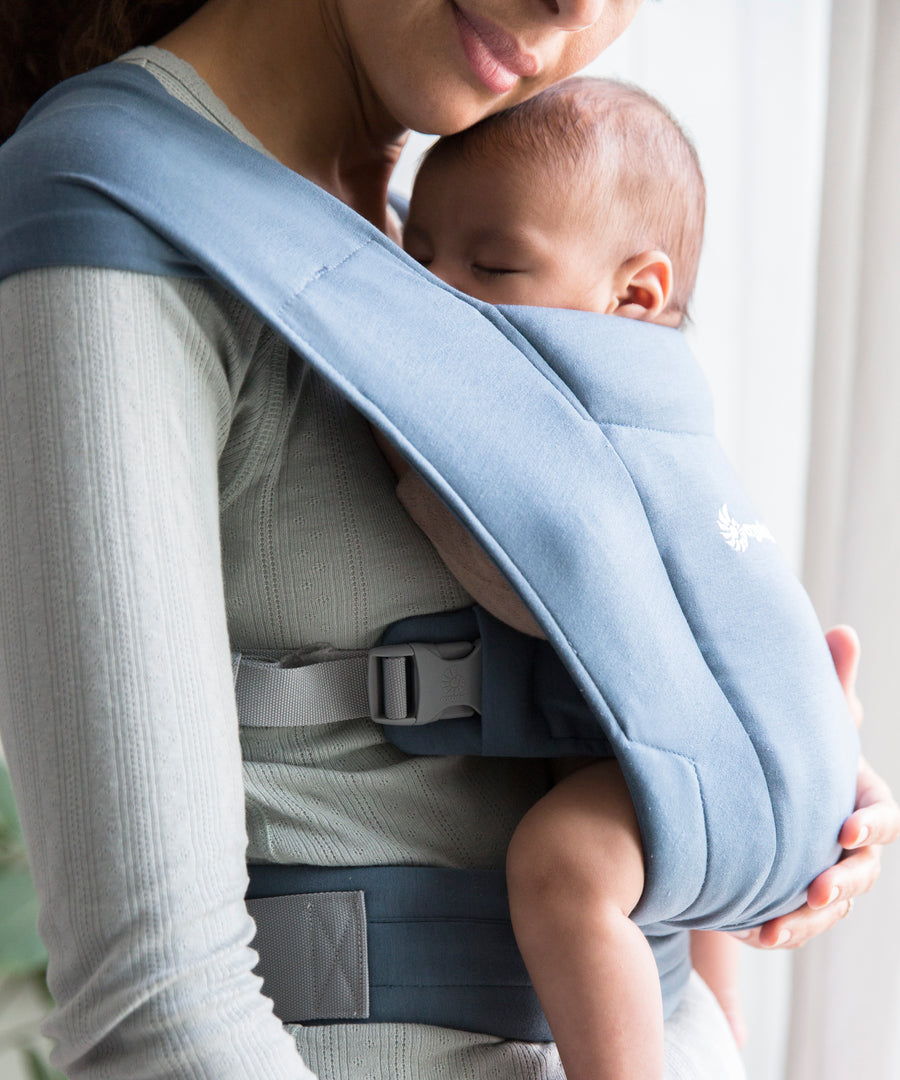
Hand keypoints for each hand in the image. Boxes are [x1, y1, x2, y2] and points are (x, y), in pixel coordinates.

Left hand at [732, 625, 899, 949]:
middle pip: (862, 872)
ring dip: (808, 918)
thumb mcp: (811, 720)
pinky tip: (754, 932)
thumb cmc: (796, 752)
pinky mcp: (796, 902)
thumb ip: (831, 684)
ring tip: (777, 925)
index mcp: (860, 800)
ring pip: (830, 908)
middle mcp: (849, 846)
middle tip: (816, 888)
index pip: (882, 817)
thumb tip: (843, 631)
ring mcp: (825, 877)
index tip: (846, 829)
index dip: (871, 825)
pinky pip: (796, 925)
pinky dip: (779, 931)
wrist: (754, 795)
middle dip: (843, 882)